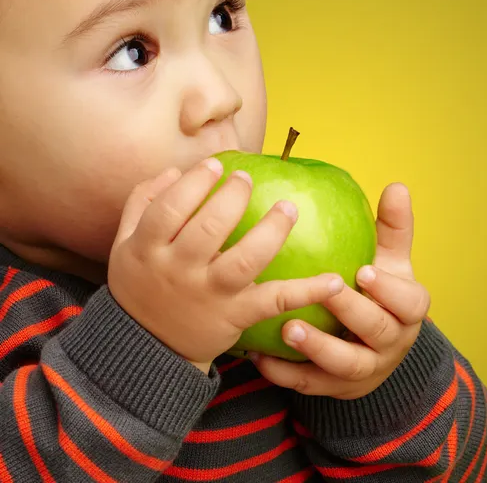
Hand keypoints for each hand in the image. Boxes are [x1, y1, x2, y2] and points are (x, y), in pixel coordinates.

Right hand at [108, 159, 344, 373]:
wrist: (147, 347)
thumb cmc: (140, 285)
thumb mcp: (125, 243)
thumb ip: (142, 203)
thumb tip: (175, 171)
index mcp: (147, 249)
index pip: (171, 208)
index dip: (195, 181)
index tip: (217, 165)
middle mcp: (178, 271)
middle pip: (210, 227)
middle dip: (234, 197)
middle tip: (247, 179)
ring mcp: (209, 294)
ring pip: (245, 260)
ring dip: (271, 231)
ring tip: (288, 207)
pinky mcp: (236, 316)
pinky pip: (273, 300)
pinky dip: (306, 291)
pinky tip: (335, 280)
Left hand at [249, 182, 430, 398]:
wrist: (372, 346)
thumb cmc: (377, 291)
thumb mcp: (389, 262)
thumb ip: (391, 228)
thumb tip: (397, 185)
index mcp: (406, 311)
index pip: (410, 303)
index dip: (390, 290)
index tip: (363, 270)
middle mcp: (390, 344)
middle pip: (377, 332)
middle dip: (351, 313)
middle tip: (323, 292)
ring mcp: (363, 370)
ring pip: (346, 365)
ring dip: (317, 348)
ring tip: (287, 329)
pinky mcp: (335, 388)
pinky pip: (310, 384)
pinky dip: (285, 373)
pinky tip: (258, 355)